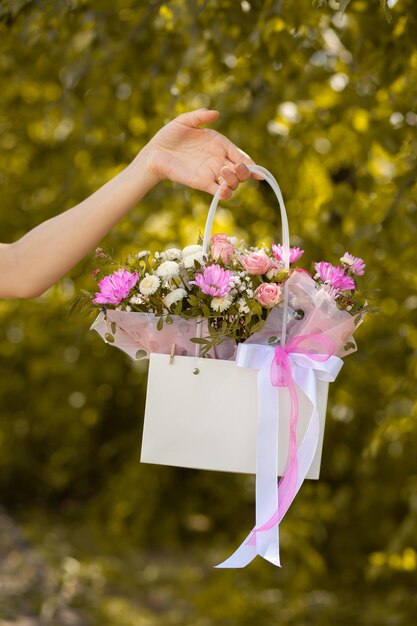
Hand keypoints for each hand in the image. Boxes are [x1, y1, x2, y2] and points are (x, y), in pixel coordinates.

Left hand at [140, 109, 254, 198]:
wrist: (154, 153)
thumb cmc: (169, 136)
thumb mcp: (184, 121)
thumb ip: (199, 117)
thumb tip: (216, 113)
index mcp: (219, 145)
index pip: (240, 155)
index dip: (250, 162)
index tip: (254, 166)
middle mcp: (218, 161)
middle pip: (241, 172)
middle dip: (246, 172)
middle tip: (238, 167)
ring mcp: (211, 174)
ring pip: (233, 183)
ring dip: (235, 180)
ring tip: (224, 171)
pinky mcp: (202, 183)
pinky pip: (219, 192)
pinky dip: (225, 193)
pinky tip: (224, 190)